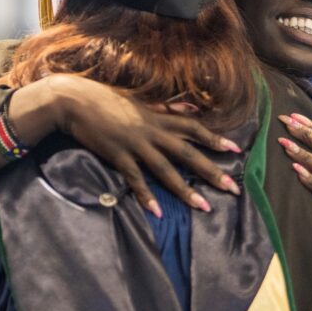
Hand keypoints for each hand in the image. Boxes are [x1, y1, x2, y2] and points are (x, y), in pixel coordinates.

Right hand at [7, 74, 242, 216]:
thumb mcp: (140, 101)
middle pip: (187, 153)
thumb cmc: (105, 99)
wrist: (75, 100)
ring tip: (203, 207)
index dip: (215, 139)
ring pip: (166, 169)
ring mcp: (135, 144)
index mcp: (157, 117)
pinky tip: (158, 211)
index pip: (194, 128)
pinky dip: (146, 195)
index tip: (236, 150)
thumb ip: (167, 108)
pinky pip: (135, 179)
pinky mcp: (118, 155)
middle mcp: (151, 131)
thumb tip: (193, 108)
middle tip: (233, 188)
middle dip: (211, 171)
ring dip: (185, 190)